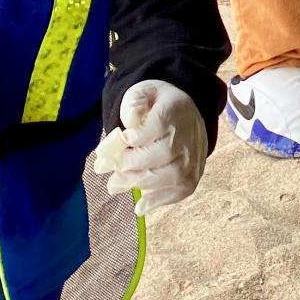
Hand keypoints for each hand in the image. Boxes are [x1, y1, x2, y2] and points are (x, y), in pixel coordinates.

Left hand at [91, 80, 207, 215]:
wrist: (188, 110)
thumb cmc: (158, 104)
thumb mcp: (143, 92)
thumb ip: (133, 104)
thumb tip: (128, 123)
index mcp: (174, 111)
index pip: (155, 127)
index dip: (132, 138)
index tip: (113, 143)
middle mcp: (187, 136)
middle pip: (162, 154)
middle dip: (129, 164)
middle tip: (105, 167)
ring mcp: (193, 157)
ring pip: (171, 175)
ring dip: (140, 183)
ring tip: (115, 185)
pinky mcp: (194, 173)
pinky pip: (181, 190)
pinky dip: (161, 201)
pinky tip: (140, 208)